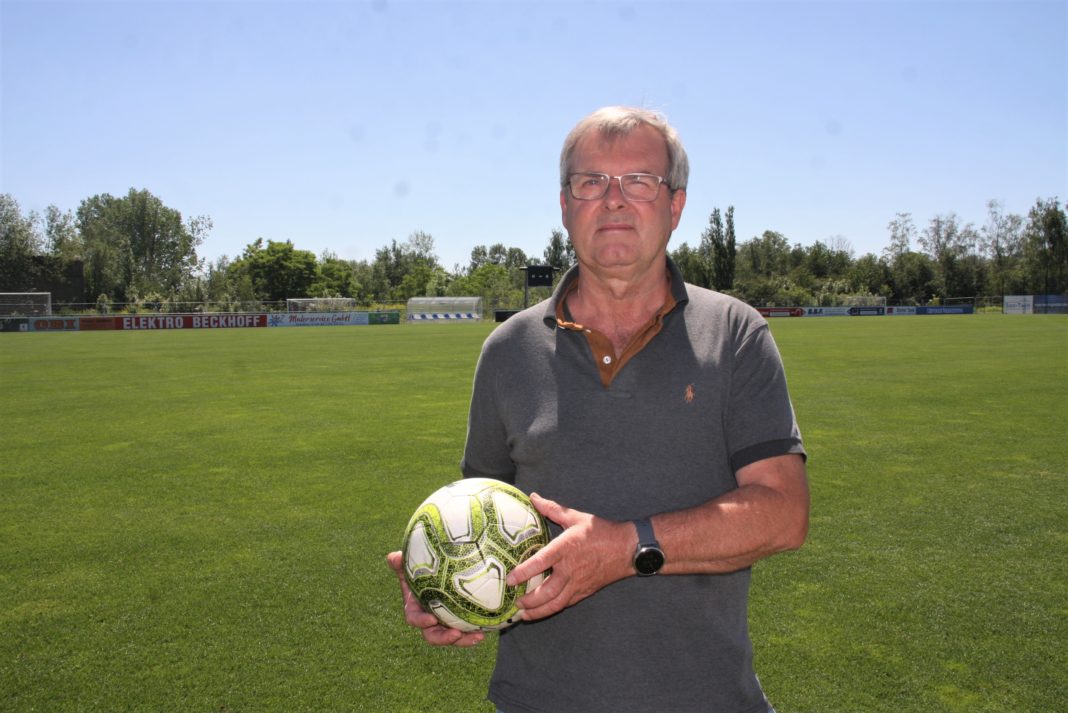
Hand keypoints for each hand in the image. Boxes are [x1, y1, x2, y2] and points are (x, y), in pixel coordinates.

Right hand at [385, 551, 485, 646]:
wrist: (442, 571)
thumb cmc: (422, 569)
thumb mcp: (411, 565)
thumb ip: (401, 562)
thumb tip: (393, 556)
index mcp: (415, 608)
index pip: (414, 618)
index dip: (421, 621)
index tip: (432, 619)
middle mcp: (429, 619)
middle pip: (433, 635)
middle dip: (444, 638)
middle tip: (455, 634)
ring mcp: (445, 622)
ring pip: (452, 637)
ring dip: (463, 640)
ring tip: (478, 636)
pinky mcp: (459, 623)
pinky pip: (465, 631)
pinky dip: (473, 633)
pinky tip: (485, 632)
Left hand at [505, 493, 632, 621]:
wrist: (627, 549)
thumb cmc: (601, 532)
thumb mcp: (576, 517)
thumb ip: (552, 509)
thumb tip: (533, 497)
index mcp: (565, 549)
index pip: (540, 563)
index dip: (523, 573)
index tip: (510, 580)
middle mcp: (570, 570)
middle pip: (546, 592)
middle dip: (528, 601)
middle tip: (514, 603)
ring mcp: (578, 583)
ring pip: (555, 603)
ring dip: (538, 611)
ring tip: (524, 615)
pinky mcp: (585, 591)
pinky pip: (566, 604)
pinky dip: (553, 609)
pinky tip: (543, 611)